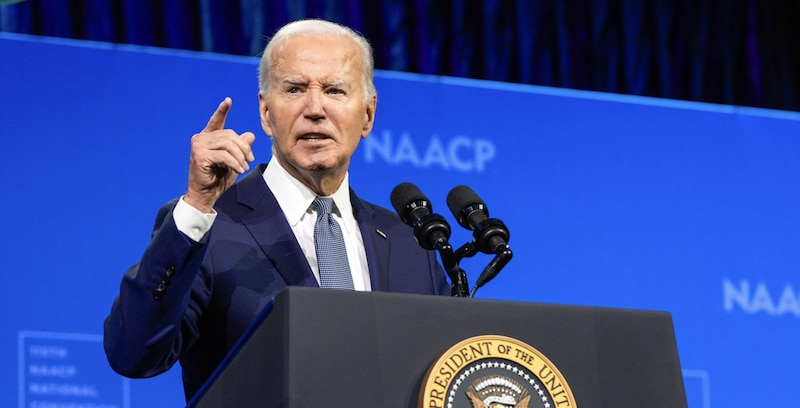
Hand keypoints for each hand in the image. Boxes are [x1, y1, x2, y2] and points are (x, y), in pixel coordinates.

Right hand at [184, 97, 255, 212]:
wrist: (205, 195)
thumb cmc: (218, 178)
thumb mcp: (234, 161)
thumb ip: (240, 148)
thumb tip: (251, 135)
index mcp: (208, 137)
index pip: (216, 121)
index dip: (222, 110)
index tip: (228, 100)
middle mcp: (201, 138)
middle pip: (230, 135)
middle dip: (244, 148)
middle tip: (251, 160)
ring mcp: (198, 145)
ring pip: (228, 144)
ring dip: (240, 157)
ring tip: (244, 167)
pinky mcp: (200, 155)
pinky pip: (224, 155)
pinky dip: (235, 163)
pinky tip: (239, 170)